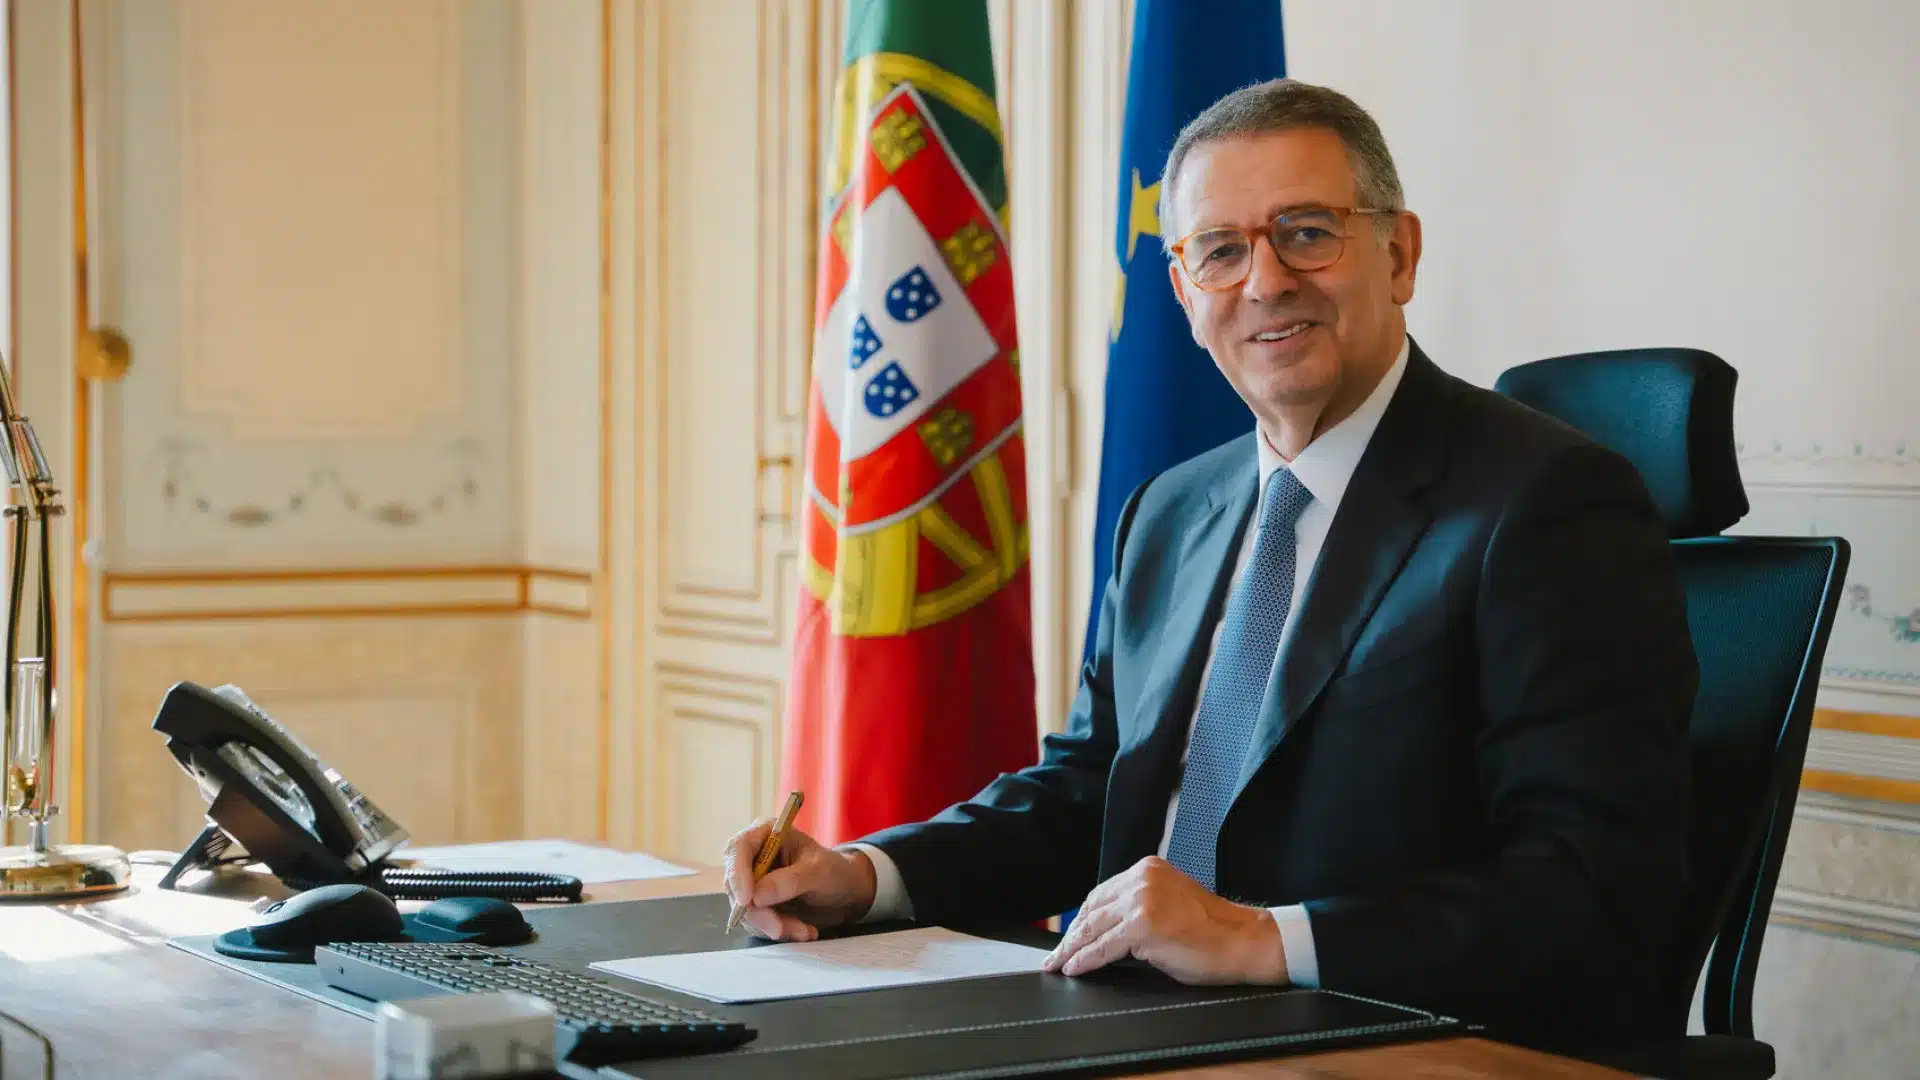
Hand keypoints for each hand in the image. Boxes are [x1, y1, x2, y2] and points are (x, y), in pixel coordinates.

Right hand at [720, 819, 877, 941]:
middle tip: (781, 929)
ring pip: (747, 909)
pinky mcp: (759, 905)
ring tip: (805, 930)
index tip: (747, 900)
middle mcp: (755, 857)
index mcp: (767, 835)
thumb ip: (789, 881)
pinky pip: (758, 923)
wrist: (847, 893)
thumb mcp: (818, 872)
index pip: (738, 849)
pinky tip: (804, 930)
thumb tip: (756, 896)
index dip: (737, 875)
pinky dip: (780, 930)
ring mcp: (755, 882)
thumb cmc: (835, 871)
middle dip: (759, 912)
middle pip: (736, 885)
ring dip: (774, 925)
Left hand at [1041, 857, 1286, 985]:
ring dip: (1071, 949)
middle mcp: (1142, 879)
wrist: (1243, 941)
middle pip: (1093, 909)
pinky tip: (1074, 968)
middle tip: (1055, 954)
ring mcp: (1141, 901)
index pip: (1102, 894)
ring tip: (1057, 964)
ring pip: (1094, 928)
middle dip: (1071, 935)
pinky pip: (1104, 947)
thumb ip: (1139, 907)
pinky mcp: (1142, 926)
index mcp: (1148, 869)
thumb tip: (1106, 930)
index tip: (1068, 934)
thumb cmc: (1213, 930)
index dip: (1082, 918)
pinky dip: (1086, 960)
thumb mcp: (1170, 904)